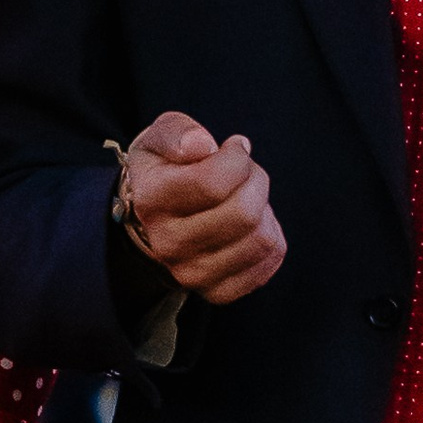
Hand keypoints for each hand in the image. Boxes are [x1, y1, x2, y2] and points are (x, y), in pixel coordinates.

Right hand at [119, 111, 286, 304]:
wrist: (154, 218)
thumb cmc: (167, 168)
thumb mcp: (164, 136)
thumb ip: (178, 131)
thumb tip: (201, 145)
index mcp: (152, 201)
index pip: (213, 183)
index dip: (236, 158)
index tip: (233, 148)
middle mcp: (168, 244)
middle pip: (243, 213)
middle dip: (256, 181)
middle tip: (245, 173)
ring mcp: (192, 274)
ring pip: (261, 238)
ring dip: (265, 209)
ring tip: (246, 198)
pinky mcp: (217, 292)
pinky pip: (269, 261)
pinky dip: (271, 236)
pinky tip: (250, 224)